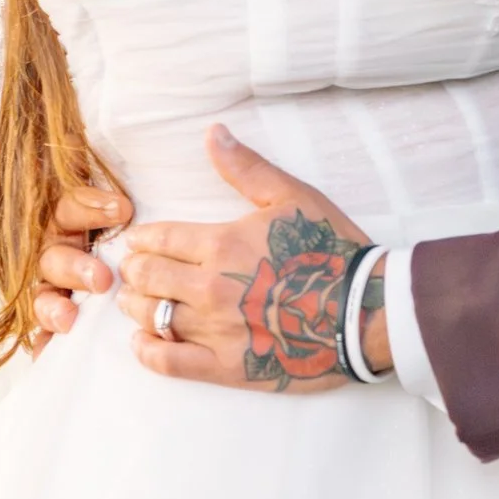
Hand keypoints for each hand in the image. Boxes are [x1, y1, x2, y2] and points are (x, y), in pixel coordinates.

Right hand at [29, 181, 134, 350]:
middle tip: (102, 278)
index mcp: (72, 223)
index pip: (71, 208)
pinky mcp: (56, 322)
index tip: (123, 210)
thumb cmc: (139, 242)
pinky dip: (45, 343)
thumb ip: (127, 204)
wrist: (147, 284)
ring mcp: (54, 289)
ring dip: (53, 308)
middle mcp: (59, 254)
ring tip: (69, 318)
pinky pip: (42, 334)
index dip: (90, 207)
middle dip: (76, 267)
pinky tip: (49, 351)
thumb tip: (137, 196)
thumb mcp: (130, 215)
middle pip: (54, 258)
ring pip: (44, 296)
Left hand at [118, 126, 387, 390]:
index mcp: (221, 244)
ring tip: (134, 302)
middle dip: (135, 271)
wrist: (363, 310)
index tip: (138, 240)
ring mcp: (216, 330)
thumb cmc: (330, 249)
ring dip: (135, 307)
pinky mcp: (227, 366)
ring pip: (152, 317)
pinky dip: (147, 352)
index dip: (142, 239)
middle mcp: (210, 288)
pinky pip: (170, 363)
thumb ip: (246, 167)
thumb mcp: (292, 197)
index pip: (159, 239)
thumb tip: (213, 132)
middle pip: (147, 278)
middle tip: (134, 270)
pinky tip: (142, 341)